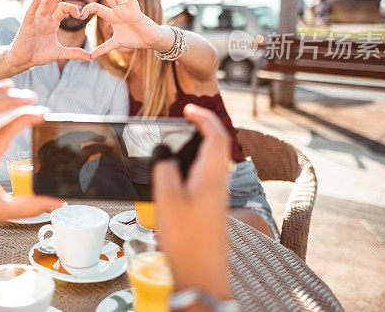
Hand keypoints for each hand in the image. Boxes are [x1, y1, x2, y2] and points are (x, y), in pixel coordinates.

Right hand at [7, 0, 91, 69]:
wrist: (22, 61)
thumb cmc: (38, 54)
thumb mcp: (59, 53)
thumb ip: (74, 52)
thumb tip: (90, 57)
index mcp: (52, 22)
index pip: (63, 8)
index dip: (72, 8)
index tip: (80, 14)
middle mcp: (44, 18)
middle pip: (54, 0)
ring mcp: (35, 20)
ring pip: (44, 3)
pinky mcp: (26, 25)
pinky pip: (30, 12)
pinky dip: (34, 3)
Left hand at [80, 0, 169, 58]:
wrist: (150, 40)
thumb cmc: (135, 38)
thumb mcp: (116, 44)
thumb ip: (103, 48)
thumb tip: (91, 56)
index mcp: (112, 15)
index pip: (96, 8)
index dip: (87, 9)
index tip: (79, 14)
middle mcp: (118, 9)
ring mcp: (127, 8)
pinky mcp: (136, 10)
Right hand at [153, 104, 232, 298]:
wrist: (203, 276)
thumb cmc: (187, 241)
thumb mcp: (167, 200)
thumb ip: (164, 172)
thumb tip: (164, 157)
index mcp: (212, 175)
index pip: (216, 135)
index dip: (204, 117)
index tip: (187, 109)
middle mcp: (219, 184)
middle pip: (217, 147)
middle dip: (202, 129)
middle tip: (182, 123)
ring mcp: (217, 198)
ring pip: (212, 163)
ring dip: (197, 148)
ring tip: (176, 145)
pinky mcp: (211, 210)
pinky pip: (206, 178)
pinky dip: (193, 167)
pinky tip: (176, 176)